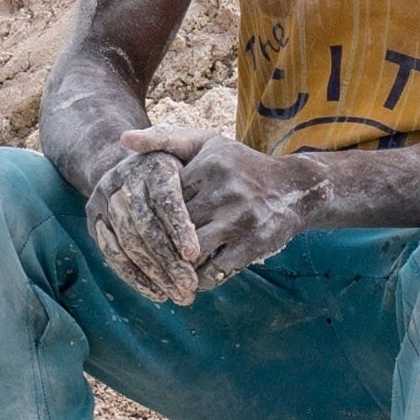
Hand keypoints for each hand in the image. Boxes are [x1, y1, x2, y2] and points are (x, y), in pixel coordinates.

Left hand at [91, 135, 307, 301]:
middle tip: (142, 257)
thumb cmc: (240, 166)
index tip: (137, 224)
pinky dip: (199, 279)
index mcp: (210, 165)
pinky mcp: (253, 244)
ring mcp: (240, 219)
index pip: (164, 196)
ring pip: (190, 252)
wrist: (296, 189)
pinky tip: (193, 278)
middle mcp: (225, 190)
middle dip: (157, 244)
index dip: (149, 215)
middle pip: (175, 227)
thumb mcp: (207, 144)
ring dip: (176, 267)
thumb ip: (165, 139)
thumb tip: (123, 140)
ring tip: (165, 272)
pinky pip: (215, 271)